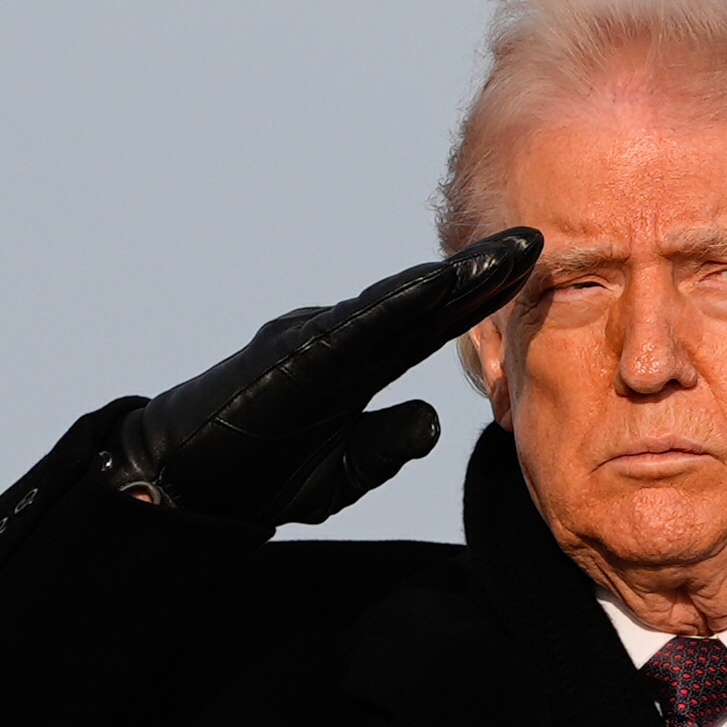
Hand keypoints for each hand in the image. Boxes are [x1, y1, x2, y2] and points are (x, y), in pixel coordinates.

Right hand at [106, 228, 541, 525]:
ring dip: (455, 278)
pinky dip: (398, 303)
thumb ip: (387, 444)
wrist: (188, 485)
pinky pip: (355, 326)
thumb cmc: (257, 474)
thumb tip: (433, 420)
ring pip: (397, 303)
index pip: (429, 325)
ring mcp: (315, 341)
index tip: (532, 273)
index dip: (479, 299)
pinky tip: (439, 284)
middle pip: (423, 303)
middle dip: (481, 274)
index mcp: (352, 363)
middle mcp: (336, 340)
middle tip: (537, 241)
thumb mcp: (343, 469)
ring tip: (509, 254)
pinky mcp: (294, 356)